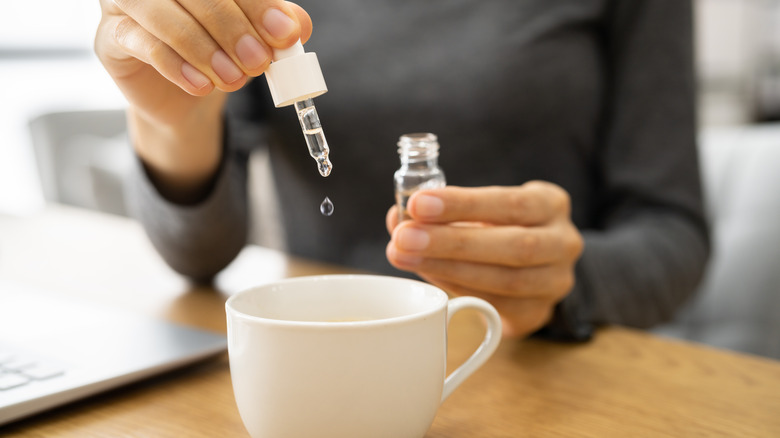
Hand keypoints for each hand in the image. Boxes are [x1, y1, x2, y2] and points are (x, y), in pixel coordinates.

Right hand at [95, 0, 311, 201]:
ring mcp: (127, 4)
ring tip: (233, 78)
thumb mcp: (254, 40)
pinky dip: (177, 66)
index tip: (284, 35)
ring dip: (204, 49)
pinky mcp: (110, 37)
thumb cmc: (218, 55)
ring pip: (163, 15)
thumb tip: (298, 25)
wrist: (184, 97)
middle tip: (258, 60)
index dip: (257, 5)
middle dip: (232, 27)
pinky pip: (143, 45)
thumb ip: (275, 27)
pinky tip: (202, 85)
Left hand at [386, 182, 583, 337]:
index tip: (417, 203)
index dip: (463, 205)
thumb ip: (440, 211)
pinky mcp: (538, 314)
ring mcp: (556, 282)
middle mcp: (563, 242)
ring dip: (448, 270)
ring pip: (505, 281)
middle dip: (452, 242)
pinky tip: (429, 278)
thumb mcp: (478, 209)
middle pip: (513, 245)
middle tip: (404, 237)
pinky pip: (496, 306)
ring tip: (405, 257)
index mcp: (550, 204)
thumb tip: (396, 218)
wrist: (534, 267)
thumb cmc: (497, 228)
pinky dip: (457, 291)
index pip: (510, 203)